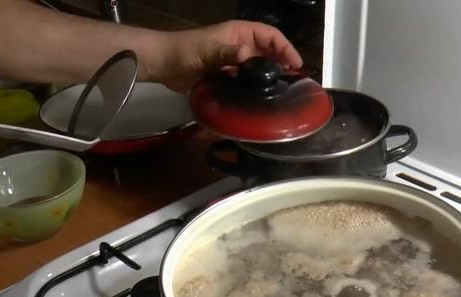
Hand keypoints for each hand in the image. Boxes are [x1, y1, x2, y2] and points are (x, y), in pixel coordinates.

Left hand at [152, 20, 303, 92]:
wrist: (164, 64)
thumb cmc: (185, 52)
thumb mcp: (207, 50)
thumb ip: (227, 52)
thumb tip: (247, 55)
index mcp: (239, 33)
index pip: (270, 35)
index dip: (286, 47)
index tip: (296, 64)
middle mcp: (241, 46)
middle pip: (270, 52)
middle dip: (283, 63)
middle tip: (295, 81)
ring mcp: (235, 62)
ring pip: (261, 67)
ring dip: (272, 76)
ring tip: (285, 91)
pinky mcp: (229, 76)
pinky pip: (249, 80)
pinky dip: (258, 87)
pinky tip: (264, 98)